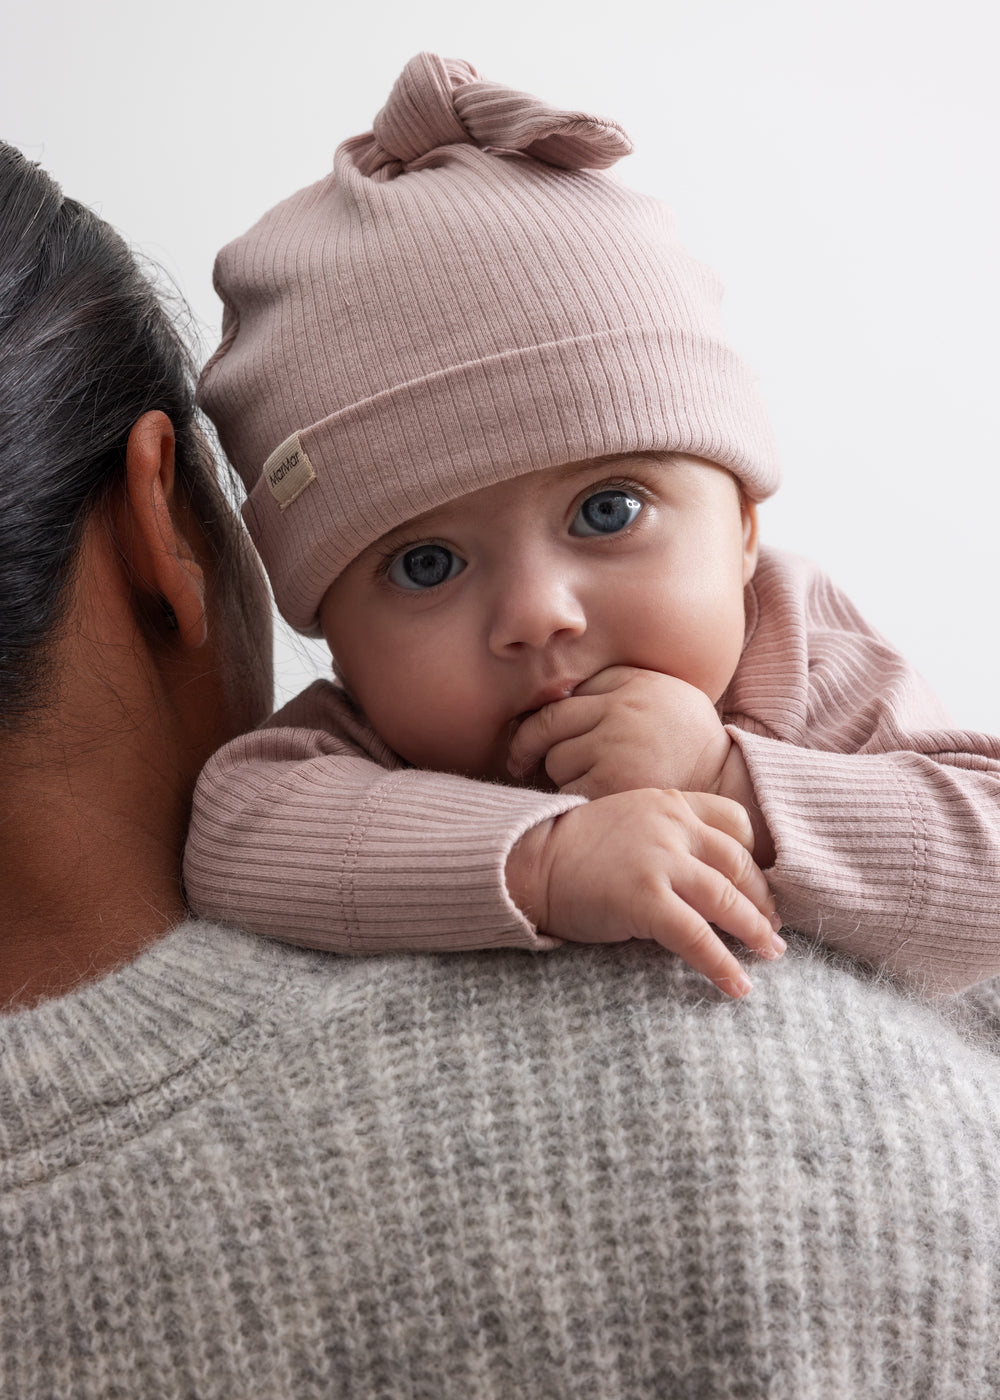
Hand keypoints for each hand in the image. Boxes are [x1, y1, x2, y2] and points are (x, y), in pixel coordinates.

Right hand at [505, 788, 784, 998]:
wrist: (528, 859)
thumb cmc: (574, 849)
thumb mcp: (628, 821)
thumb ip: (667, 837)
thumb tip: (706, 881)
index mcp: (670, 802)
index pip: (735, 822)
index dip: (755, 856)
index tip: (761, 884)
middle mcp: (672, 826)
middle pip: (738, 863)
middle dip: (762, 899)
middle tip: (774, 927)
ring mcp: (660, 861)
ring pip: (726, 899)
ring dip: (755, 931)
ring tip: (771, 954)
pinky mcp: (645, 898)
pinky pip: (697, 936)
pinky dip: (723, 963)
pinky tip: (738, 984)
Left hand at [508, 666, 731, 797]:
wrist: (727, 784)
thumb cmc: (688, 741)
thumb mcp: (663, 692)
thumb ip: (617, 685)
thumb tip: (558, 691)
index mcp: (631, 684)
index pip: (565, 695)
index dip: (542, 718)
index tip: (534, 734)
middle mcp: (621, 710)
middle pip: (547, 724)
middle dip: (528, 745)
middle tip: (520, 761)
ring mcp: (616, 747)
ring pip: (555, 760)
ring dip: (559, 774)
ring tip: (584, 782)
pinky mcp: (613, 786)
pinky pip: (567, 792)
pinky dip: (570, 800)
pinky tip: (587, 802)